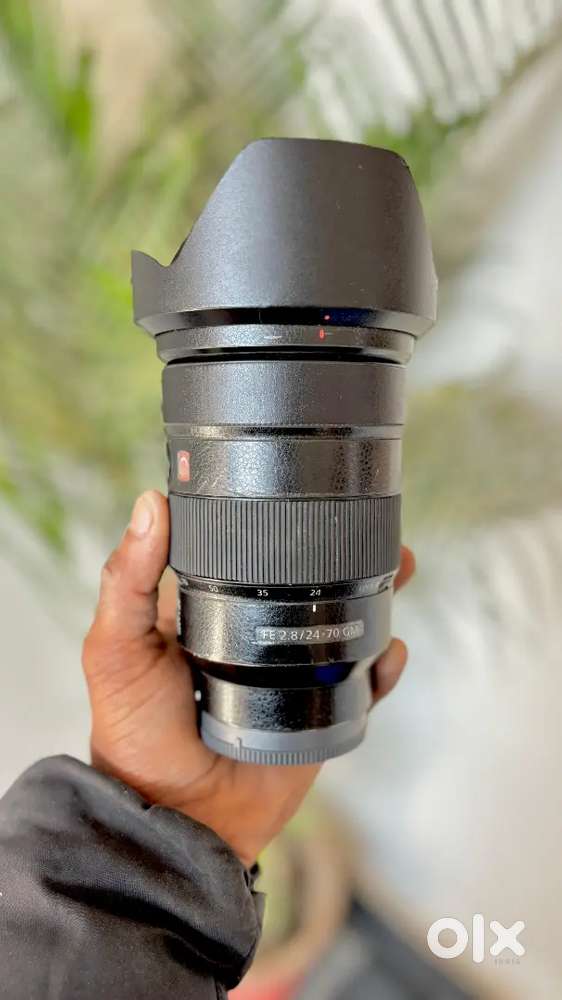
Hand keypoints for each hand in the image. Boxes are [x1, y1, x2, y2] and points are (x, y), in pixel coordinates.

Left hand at [83, 491, 414, 867]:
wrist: (175, 819)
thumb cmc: (135, 732)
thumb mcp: (117, 649)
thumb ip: (127, 581)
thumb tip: (150, 502)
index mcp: (211, 610)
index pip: (249, 552)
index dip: (278, 522)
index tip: (304, 486)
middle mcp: (256, 634)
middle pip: (310, 583)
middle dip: (347, 554)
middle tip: (375, 528)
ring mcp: (292, 672)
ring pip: (345, 624)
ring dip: (378, 595)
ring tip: (400, 569)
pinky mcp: (318, 711)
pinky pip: (362, 685)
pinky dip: (383, 668)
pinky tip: (389, 652)